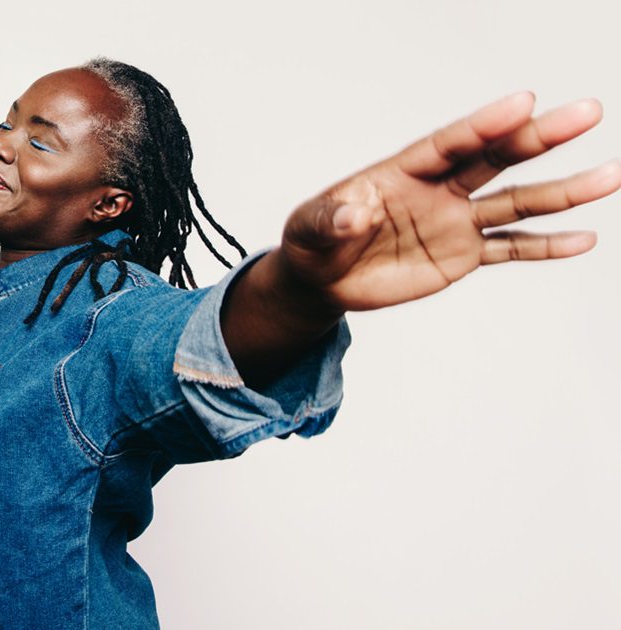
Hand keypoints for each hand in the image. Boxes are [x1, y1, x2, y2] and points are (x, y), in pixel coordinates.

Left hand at [280, 91, 620, 310]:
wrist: (323, 279)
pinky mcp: (463, 255)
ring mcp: (455, 221)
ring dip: (563, 193)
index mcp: (401, 172)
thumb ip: (329, 221)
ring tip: (610, 175)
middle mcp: (438, 190)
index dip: (484, 124)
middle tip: (586, 113)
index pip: (449, 143)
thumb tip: (351, 216)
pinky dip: (546, 246)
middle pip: (496, 159)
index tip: (524, 102)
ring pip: (516, 203)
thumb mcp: (308, 231)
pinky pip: (511, 248)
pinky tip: (584, 239)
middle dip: (539, 138)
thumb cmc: (313, 243)